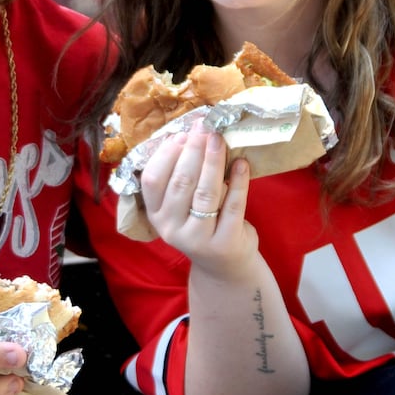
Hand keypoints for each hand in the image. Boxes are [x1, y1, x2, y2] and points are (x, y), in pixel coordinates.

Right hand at [138, 121, 256, 274]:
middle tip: (205, 129)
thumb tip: (189, 134)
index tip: (182, 134)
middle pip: (181, 182)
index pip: (152, 180)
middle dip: (193, 151)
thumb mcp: (181, 207)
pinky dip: (239, 181)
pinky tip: (242, 163)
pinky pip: (233, 205)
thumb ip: (180, 177)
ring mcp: (198, 238)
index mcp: (155, 215)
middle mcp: (171, 228)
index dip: (166, 154)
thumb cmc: (201, 223)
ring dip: (213, 161)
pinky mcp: (225, 242)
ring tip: (220, 139)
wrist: (224, 266)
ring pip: (205, 193)